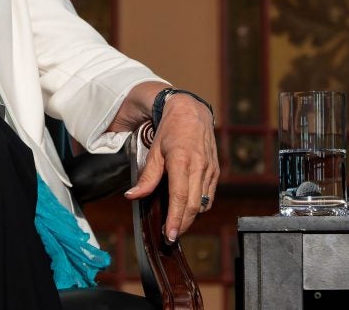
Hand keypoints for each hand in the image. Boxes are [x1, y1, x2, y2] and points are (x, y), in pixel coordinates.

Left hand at [114, 84, 217, 242]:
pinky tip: (188, 208)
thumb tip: (132, 196)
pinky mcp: (216, 171)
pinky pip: (209, 196)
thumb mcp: (154, 151)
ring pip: (203, 203)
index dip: (176, 219)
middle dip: (183, 224)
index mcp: (182, 161)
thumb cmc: (169, 131)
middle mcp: (199, 167)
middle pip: (194, 205)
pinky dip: (199, 206)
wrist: (191, 112)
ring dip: (191, 217)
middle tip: (171, 236)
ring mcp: (210, 170)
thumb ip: (147, 177)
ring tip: (177, 224)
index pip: (180, 198)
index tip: (170, 235)